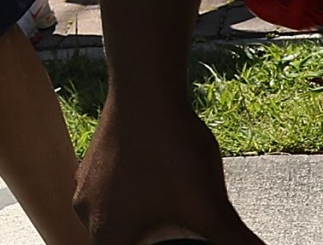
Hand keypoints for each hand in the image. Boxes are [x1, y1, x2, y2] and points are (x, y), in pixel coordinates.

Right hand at [76, 94, 262, 243]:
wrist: (146, 93)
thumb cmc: (171, 152)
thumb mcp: (213, 210)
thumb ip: (238, 243)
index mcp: (109, 235)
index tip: (179, 242)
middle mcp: (87, 214)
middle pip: (121, 242)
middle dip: (152, 240)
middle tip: (182, 232)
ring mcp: (84, 186)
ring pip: (114, 218)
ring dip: (141, 222)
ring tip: (174, 212)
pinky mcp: (91, 164)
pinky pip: (110, 194)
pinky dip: (133, 198)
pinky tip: (161, 184)